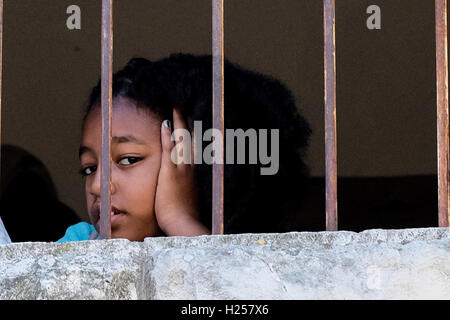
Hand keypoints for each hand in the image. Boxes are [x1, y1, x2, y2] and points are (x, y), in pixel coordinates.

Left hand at [154, 108, 209, 235]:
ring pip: (182, 141)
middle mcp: (189, 169)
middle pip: (190, 142)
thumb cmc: (184, 217)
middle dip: (187, 126)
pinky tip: (165, 122)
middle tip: (184, 112)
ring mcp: (181, 169)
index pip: (192, 152)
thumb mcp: (188, 203)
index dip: (191, 138)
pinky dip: (167, 135)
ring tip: (176, 110)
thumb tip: (187, 198)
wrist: (184, 223)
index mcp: (192, 175)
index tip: (189, 128)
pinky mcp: (170, 172)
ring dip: (178, 124)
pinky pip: (169, 149)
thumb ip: (187, 196)